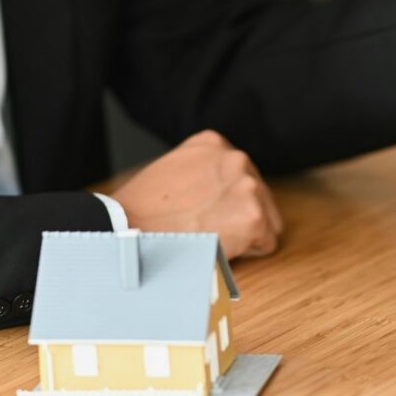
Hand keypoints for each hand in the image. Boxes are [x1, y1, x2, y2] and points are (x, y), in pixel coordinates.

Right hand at [109, 130, 282, 257]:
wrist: (129, 229)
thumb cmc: (142, 208)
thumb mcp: (174, 168)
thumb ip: (202, 171)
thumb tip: (218, 191)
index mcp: (215, 143)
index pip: (242, 174)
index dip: (228, 200)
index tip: (211, 212)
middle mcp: (236, 158)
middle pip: (259, 195)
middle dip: (240, 215)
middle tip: (210, 229)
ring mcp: (248, 186)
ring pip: (265, 220)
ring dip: (245, 233)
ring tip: (211, 237)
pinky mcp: (254, 216)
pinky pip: (266, 243)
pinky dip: (248, 252)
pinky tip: (220, 247)